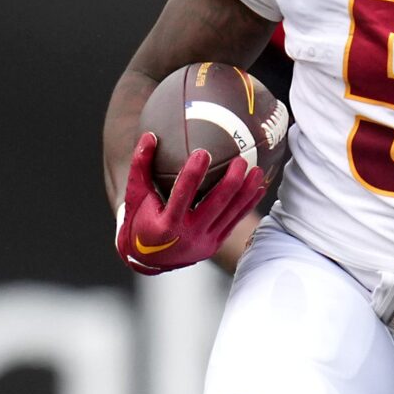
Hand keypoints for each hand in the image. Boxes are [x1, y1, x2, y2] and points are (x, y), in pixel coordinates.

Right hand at [116, 131, 262, 274]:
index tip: (203, 152)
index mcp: (167, 224)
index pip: (182, 195)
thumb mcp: (135, 194)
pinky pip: (234, 222)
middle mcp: (188, 235)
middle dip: (231, 182)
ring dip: (246, 192)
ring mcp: (204, 242)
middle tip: (240, 160)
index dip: (193, 174)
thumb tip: (149, 135)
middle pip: (215, 205)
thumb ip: (140, 165)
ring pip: (230, 214)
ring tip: (257, 170)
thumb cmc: (139, 219)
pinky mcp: (214, 244)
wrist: (147, 258)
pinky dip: (247, 205)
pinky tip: (259, 189)